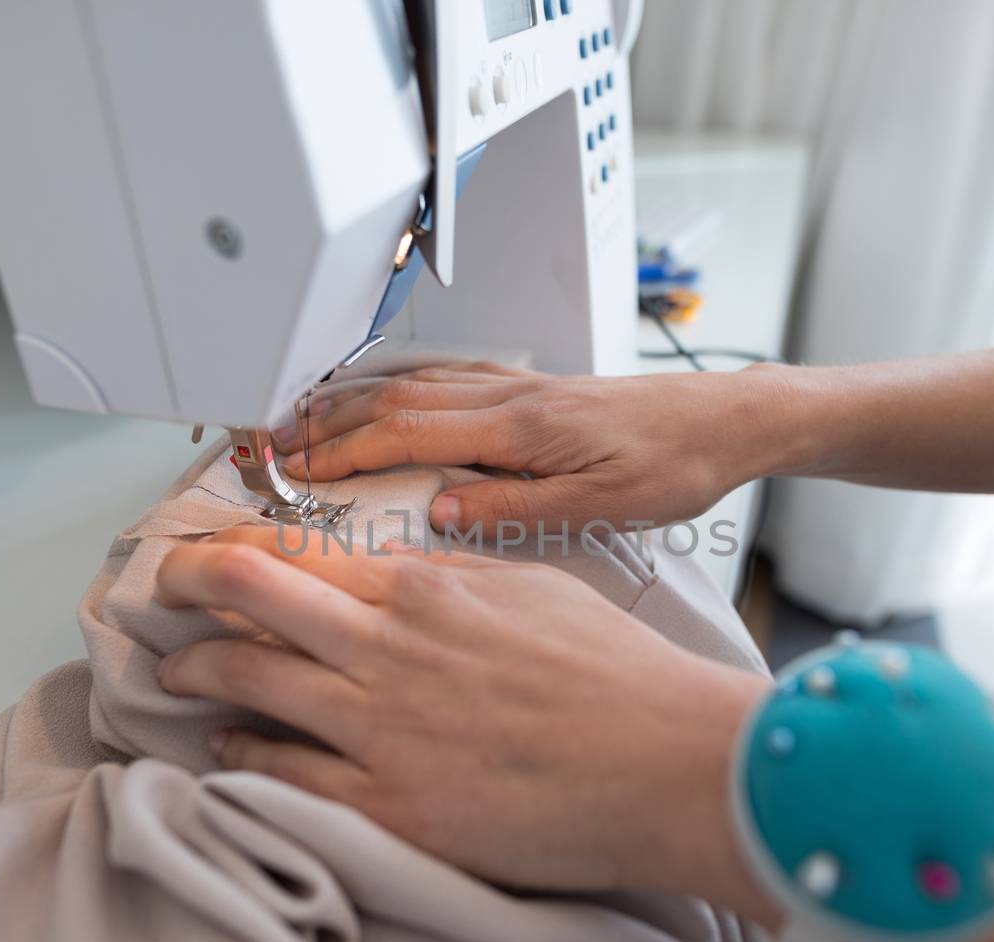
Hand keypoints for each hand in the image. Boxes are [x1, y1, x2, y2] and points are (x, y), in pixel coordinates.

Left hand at [156, 524, 771, 900]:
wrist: (669, 765)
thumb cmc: (618, 676)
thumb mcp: (535, 590)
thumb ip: (452, 572)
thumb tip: (388, 562)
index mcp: (424, 589)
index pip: (294, 548)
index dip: (232, 543)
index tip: (207, 551)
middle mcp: (386, 648)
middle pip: (245, 596)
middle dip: (186, 586)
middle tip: (163, 594)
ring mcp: (380, 728)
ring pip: (245, 681)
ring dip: (196, 672)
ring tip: (179, 673)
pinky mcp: (388, 805)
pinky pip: (279, 774)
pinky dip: (240, 754)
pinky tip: (227, 748)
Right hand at [273, 362, 781, 534]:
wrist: (723, 419)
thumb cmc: (674, 462)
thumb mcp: (602, 504)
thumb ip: (516, 509)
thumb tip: (438, 509)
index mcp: (518, 426)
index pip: (403, 433)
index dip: (338, 452)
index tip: (291, 471)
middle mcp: (508, 397)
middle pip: (392, 399)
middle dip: (323, 422)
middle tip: (270, 444)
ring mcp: (517, 388)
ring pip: (413, 384)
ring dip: (350, 402)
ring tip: (304, 423)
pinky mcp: (532, 390)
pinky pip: (444, 379)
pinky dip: (395, 386)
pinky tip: (384, 398)